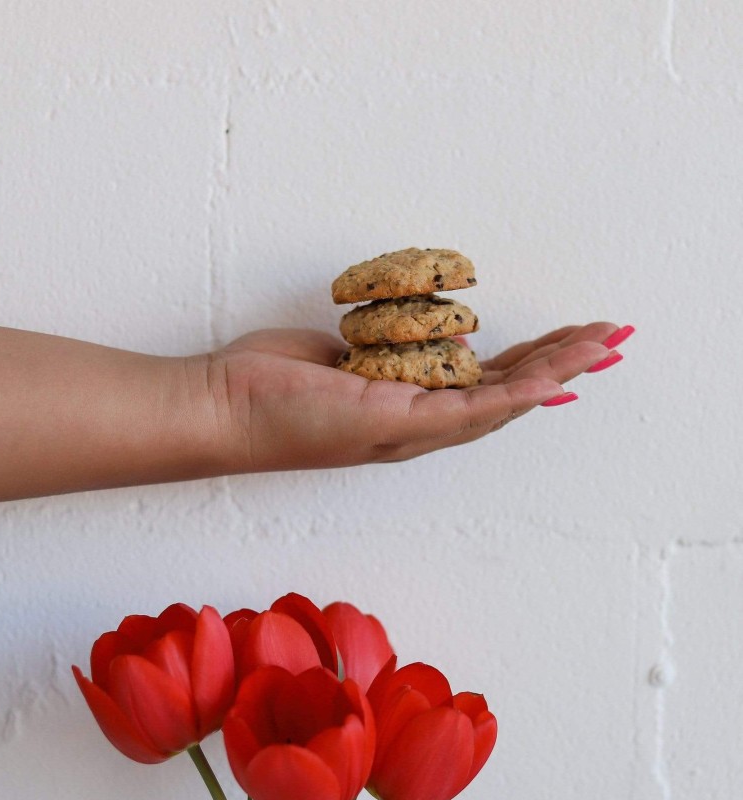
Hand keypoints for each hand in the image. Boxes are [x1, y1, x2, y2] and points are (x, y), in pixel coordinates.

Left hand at [209, 323, 625, 471]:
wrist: (222, 409)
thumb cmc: (267, 384)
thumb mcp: (335, 358)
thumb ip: (378, 355)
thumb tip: (411, 343)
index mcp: (401, 410)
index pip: (478, 387)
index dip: (526, 366)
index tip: (562, 341)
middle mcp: (413, 427)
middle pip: (503, 397)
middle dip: (558, 367)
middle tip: (607, 340)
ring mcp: (408, 430)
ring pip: (500, 404)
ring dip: (556, 374)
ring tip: (603, 345)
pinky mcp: (395, 423)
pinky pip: (472, 407)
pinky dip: (518, 392)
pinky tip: (557, 376)